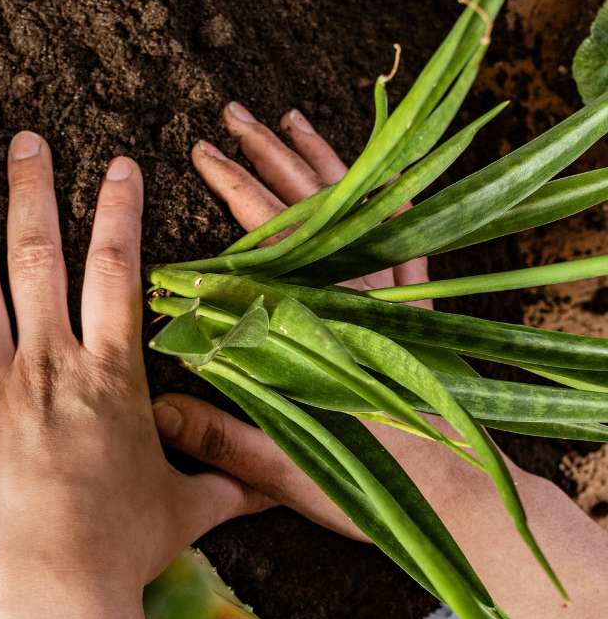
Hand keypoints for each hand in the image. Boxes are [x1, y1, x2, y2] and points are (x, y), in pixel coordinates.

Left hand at [0, 130, 262, 612]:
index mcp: (112, 374)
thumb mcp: (186, 510)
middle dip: (34, 193)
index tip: (119, 165)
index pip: (118, 271)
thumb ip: (226, 483)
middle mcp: (52, 364)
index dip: (120, 211)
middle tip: (25, 142)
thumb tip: (277, 487)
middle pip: (41, 258)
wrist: (56, 590)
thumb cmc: (123, 550)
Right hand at [155, 103, 444, 540]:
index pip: (273, 238)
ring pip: (358, 209)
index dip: (236, 190)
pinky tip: (372, 174)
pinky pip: (404, 236)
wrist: (461, 500)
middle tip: (230, 118)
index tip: (202, 154)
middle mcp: (362, 295)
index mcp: (323, 322)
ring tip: (286, 120)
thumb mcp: (290, 469)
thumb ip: (224, 438)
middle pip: (312, 206)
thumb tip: (157, 407)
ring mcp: (395, 296)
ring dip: (319, 161)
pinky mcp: (417, 309)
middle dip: (268, 156)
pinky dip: (384, 199)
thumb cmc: (378, 485)